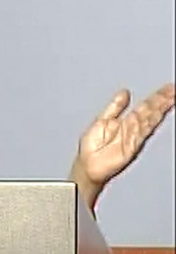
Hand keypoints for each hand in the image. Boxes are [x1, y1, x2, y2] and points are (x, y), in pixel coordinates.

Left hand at [72, 83, 174, 206]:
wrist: (87, 165)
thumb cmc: (93, 148)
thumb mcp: (103, 120)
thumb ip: (115, 106)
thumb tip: (125, 93)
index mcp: (126, 122)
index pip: (144, 107)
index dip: (156, 97)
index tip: (168, 88)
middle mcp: (132, 130)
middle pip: (149, 112)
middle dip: (161, 100)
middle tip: (173, 89)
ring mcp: (133, 138)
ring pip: (148, 120)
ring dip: (159, 109)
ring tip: (170, 98)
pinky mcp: (131, 147)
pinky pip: (141, 133)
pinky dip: (148, 123)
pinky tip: (156, 115)